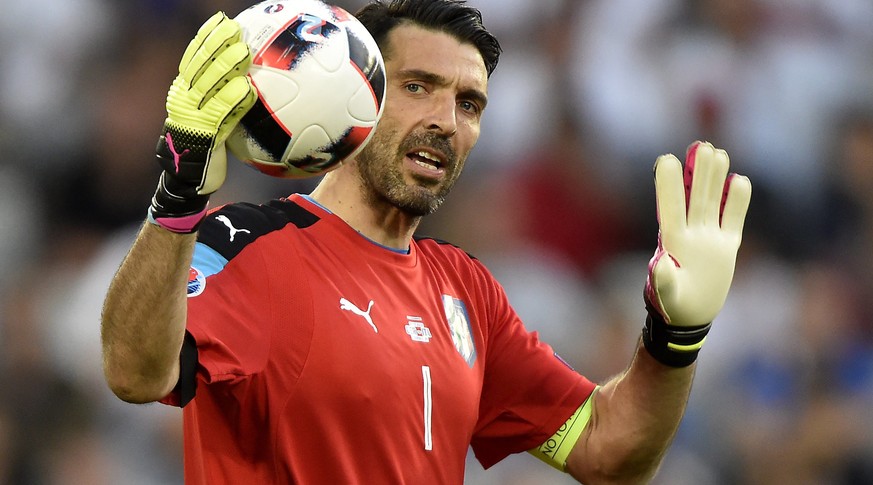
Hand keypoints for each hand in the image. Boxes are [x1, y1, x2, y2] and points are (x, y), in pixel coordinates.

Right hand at [149, 12, 256, 232]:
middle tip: (234, 28)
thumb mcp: (212, 118)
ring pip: (209, 85)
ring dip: (226, 66)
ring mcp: (192, 116)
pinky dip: (233, 100)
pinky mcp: (203, 134)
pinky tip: (247, 88)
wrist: (189, 178)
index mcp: (183, 92)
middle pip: (199, 65)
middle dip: (216, 44)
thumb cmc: (205, 147)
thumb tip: (249, 77)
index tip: (220, 21)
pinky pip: (220, 114)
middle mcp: (184, 100)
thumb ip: (224, 98)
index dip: (205, 38)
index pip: (192, 58)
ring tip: (244, 50)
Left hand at [643, 141, 751, 365]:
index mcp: (673, 243)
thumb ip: (664, 281)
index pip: (671, 208)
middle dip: (697, 173)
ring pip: (713, 203)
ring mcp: (710, 239)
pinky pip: (733, 220)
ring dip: (715, 179)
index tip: (666, 160)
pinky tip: (739, 180)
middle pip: (695, 199)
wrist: (690, 318)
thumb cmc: (673, 307)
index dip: (669, 185)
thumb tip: (659, 266)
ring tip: (716, 152)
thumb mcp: (667, 296)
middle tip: (700, 145)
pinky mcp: (726, 247)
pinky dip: (737, 203)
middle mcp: (691, 235)